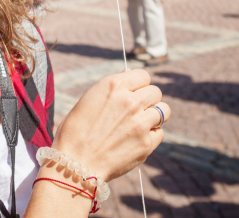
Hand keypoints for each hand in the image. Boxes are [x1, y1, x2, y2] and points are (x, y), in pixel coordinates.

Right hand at [52, 69, 168, 181]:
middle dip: (148, 100)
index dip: (139, 85)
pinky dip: (151, 136)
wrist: (74, 164)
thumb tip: (129, 75)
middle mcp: (130, 101)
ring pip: (164, 111)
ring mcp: (140, 122)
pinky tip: (136, 140)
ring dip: (154, 116)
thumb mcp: (88, 100)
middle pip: (156, 92)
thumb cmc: (75, 131)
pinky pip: (159, 133)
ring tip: (140, 124)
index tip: (134, 93)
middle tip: (137, 111)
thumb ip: (113, 89)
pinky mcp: (146, 143)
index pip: (143, 76)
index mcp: (113, 85)